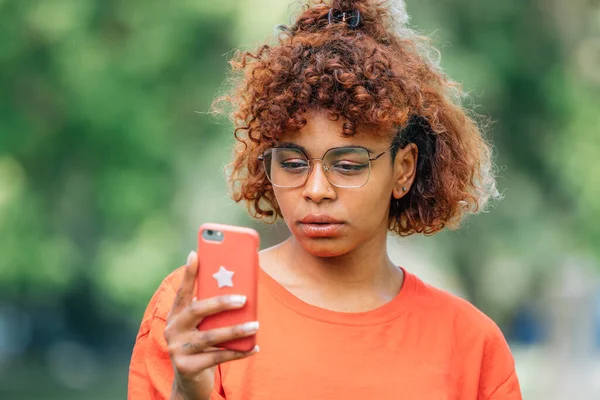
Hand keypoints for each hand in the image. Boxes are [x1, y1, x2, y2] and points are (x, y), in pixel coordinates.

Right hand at [165, 251, 258, 399]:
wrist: (188, 382)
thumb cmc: (201, 346)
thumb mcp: (202, 326)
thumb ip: (211, 311)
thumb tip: (239, 291)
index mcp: (176, 315)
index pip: (183, 291)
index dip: (189, 273)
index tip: (195, 254)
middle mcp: (173, 330)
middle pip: (196, 310)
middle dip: (221, 302)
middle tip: (243, 299)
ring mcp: (178, 349)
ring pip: (210, 337)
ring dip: (236, 330)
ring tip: (256, 325)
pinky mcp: (187, 368)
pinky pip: (218, 357)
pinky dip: (239, 352)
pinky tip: (254, 347)